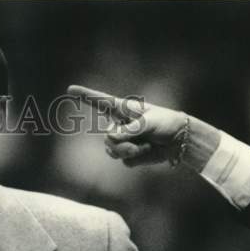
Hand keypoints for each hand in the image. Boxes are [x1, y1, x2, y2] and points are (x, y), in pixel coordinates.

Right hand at [68, 84, 196, 168]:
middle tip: (137, 144)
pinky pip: (124, 161)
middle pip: (107, 138)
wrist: (180, 140)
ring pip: (112, 151)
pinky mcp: (129, 154)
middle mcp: (120, 125)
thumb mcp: (149, 123)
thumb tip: (110, 138)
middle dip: (121, 144)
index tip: (70, 89)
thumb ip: (129, 130)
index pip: (100, 102)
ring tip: (145, 147)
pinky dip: (137, 159)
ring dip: (128, 152)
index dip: (84, 95)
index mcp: (123, 110)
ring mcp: (123, 140)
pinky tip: (148, 151)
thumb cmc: (166, 123)